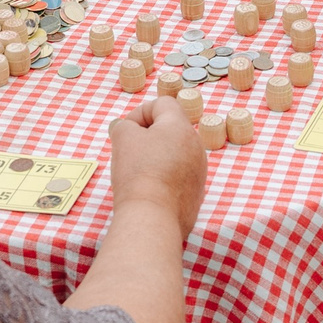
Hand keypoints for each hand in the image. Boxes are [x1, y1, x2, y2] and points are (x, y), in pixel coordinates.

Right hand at [107, 97, 207, 234]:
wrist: (153, 218)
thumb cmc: (138, 172)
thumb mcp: (123, 138)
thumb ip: (125, 125)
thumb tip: (127, 129)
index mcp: (181, 127)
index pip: (163, 104)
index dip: (140, 112)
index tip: (125, 130)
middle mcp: (196, 146)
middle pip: (170, 129)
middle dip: (147, 135)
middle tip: (128, 150)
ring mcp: (199, 171)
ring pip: (174, 154)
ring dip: (156, 157)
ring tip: (136, 172)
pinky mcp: (196, 194)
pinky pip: (178, 176)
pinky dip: (163, 177)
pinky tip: (148, 189)